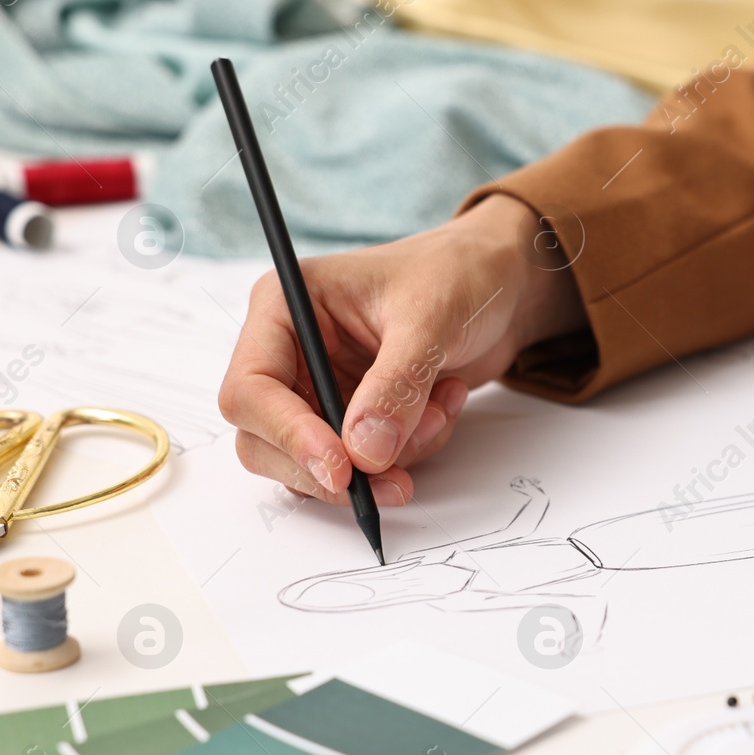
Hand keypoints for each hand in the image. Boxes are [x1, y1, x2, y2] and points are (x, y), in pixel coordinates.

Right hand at [217, 195, 584, 504]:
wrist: (503, 285)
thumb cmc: (458, 274)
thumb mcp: (429, 319)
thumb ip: (396, 385)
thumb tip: (364, 452)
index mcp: (285, 308)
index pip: (250, 390)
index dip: (288, 436)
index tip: (341, 468)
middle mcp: (293, 352)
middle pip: (269, 442)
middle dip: (337, 468)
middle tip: (394, 480)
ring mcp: (325, 388)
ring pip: (322, 464)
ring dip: (390, 456)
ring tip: (441, 408)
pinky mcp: (358, 416)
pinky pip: (368, 464)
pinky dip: (412, 451)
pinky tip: (445, 404)